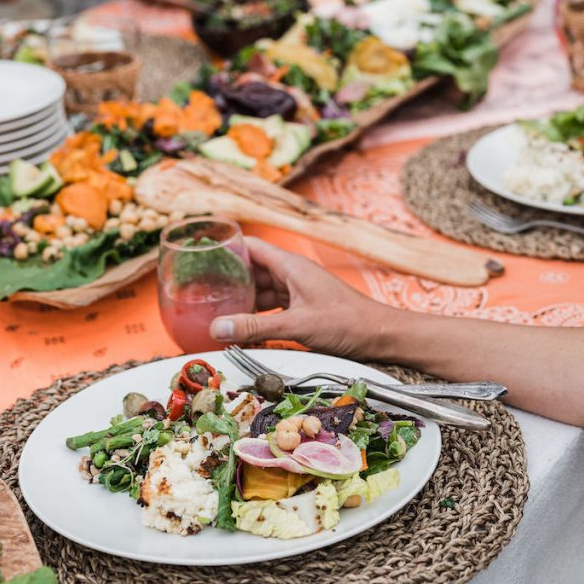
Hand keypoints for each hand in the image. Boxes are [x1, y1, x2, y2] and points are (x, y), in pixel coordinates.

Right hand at [208, 237, 387, 357]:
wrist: (381, 336)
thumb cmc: (347, 323)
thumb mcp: (296, 326)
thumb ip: (256, 327)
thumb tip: (217, 328)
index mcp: (290, 265)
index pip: (251, 246)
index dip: (227, 249)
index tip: (202, 258)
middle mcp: (292, 273)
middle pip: (253, 269)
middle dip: (230, 280)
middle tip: (202, 291)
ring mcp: (299, 290)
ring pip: (262, 290)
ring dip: (243, 300)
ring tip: (217, 312)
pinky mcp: (304, 307)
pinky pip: (274, 306)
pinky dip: (258, 315)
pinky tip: (246, 329)